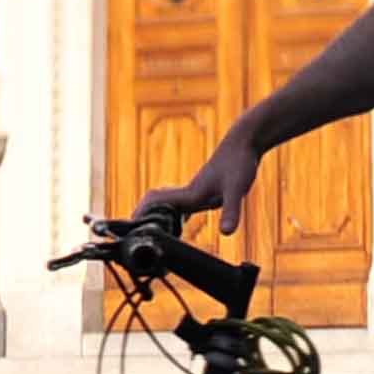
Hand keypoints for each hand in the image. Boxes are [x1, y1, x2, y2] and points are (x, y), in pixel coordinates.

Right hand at [126, 131, 258, 242]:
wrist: (244, 141)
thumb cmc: (240, 162)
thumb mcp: (237, 189)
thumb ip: (232, 211)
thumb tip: (226, 233)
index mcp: (190, 193)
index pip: (156, 203)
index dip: (141, 214)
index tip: (128, 228)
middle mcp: (188, 192)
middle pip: (155, 202)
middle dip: (141, 215)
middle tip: (131, 232)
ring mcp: (195, 190)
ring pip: (167, 203)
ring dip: (155, 214)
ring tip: (148, 232)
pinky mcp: (203, 189)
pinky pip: (182, 204)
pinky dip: (173, 214)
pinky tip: (177, 223)